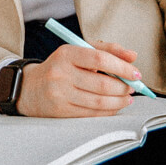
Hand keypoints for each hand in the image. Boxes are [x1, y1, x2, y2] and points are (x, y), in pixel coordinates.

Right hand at [16, 41, 140, 117]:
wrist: (30, 87)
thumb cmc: (61, 67)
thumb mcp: (78, 51)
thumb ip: (106, 50)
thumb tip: (132, 56)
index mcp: (66, 53)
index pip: (100, 59)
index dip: (122, 67)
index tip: (136, 73)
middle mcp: (61, 73)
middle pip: (102, 84)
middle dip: (123, 87)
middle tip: (132, 87)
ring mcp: (59, 94)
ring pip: (98, 102)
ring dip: (119, 102)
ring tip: (127, 98)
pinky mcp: (60, 112)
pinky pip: (91, 114)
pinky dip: (108, 112)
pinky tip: (114, 107)